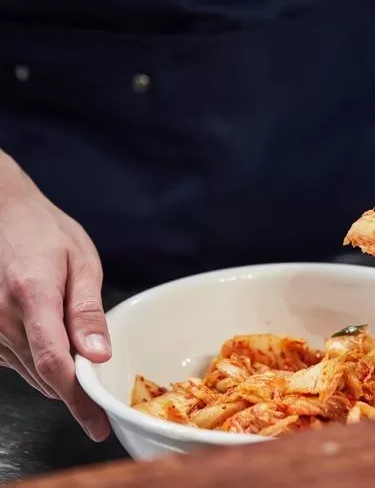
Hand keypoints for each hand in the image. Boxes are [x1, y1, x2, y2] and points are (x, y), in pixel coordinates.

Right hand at [0, 154, 110, 440]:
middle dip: (75, 390)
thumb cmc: (44, 232)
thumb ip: (87, 311)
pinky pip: (14, 361)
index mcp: (31, 296)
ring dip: (57, 375)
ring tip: (82, 356)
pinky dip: (39, 361)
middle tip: (103, 394)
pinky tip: (53, 339)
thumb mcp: (80, 262)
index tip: (98, 424)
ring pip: (29, 372)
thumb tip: (99, 356)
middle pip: (42, 375)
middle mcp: (1, 317)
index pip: (54, 363)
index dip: (77, 400)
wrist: (0, 211)